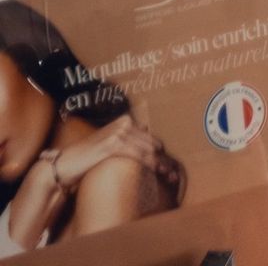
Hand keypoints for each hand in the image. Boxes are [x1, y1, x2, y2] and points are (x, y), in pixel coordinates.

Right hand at [48, 116, 167, 191]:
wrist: (64, 164)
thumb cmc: (88, 158)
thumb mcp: (110, 145)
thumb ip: (127, 139)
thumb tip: (147, 132)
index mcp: (125, 121)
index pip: (149, 137)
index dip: (161, 152)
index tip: (171, 165)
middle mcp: (123, 123)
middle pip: (151, 143)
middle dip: (163, 159)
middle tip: (175, 173)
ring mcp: (117, 132)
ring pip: (146, 150)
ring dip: (160, 163)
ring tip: (170, 175)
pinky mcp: (111, 144)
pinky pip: (135, 155)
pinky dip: (147, 163)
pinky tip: (155, 171)